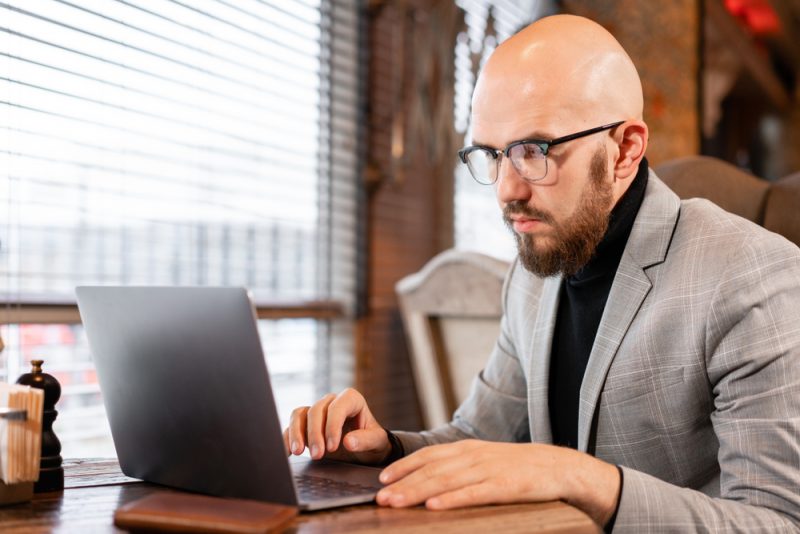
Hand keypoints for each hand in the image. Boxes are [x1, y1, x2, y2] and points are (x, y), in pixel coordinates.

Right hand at [283, 388, 391, 465]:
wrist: (366, 450)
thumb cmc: (373, 442)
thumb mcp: (377, 442)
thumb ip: (366, 440)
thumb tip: (348, 441)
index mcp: (352, 400)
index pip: (338, 407)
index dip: (333, 425)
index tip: (333, 446)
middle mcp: (332, 402)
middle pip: (316, 410)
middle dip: (315, 433)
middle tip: (318, 455)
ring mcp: (317, 412)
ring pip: (300, 414)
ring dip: (297, 433)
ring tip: (298, 452)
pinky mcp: (305, 425)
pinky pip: (292, 426)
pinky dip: (287, 437)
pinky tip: (287, 452)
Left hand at [376, 440, 619, 525]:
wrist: (558, 467)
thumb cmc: (518, 467)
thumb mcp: (485, 459)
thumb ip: (459, 466)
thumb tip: (430, 479)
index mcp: (467, 448)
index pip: (428, 455)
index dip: (404, 466)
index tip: (382, 479)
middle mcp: (473, 456)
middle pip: (431, 469)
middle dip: (403, 483)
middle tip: (379, 497)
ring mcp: (488, 470)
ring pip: (445, 481)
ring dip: (417, 492)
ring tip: (395, 502)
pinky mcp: (503, 486)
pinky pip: (473, 494)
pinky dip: (451, 500)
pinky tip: (434, 507)